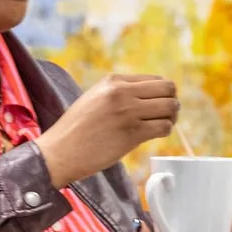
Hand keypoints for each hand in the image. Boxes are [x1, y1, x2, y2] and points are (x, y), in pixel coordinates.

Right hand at [38, 75, 182, 188]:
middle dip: (171, 102)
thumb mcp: (94, 98)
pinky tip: (154, 135)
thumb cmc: (75, 130)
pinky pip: (163, 127)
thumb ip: (119, 93)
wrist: (59, 152)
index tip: (157, 105)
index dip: (161, 93)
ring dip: (170, 118)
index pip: (155, 79)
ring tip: (160, 125)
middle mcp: (122, 93)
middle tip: (165, 115)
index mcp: (113, 81)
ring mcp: (128, 112)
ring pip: (170, 107)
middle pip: (168, 89)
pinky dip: (164, 131)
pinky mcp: (132, 133)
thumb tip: (148, 96)